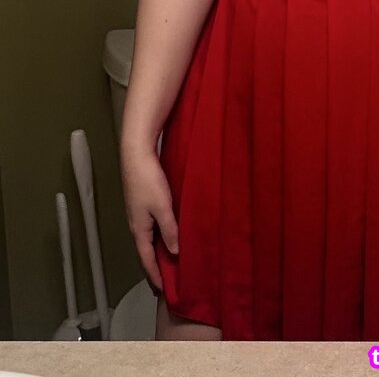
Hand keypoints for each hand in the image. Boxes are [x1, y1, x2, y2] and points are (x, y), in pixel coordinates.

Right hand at [120, 143, 178, 291]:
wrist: (136, 154)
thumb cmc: (148, 181)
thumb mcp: (163, 207)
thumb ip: (170, 230)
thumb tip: (174, 253)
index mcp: (139, 229)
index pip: (147, 259)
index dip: (154, 276)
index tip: (162, 292)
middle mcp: (135, 224)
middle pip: (145, 251)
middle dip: (153, 268)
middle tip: (163, 283)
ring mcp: (137, 213)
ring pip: (147, 239)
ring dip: (156, 252)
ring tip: (166, 263)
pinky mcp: (140, 202)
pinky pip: (149, 227)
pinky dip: (156, 238)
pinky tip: (164, 235)